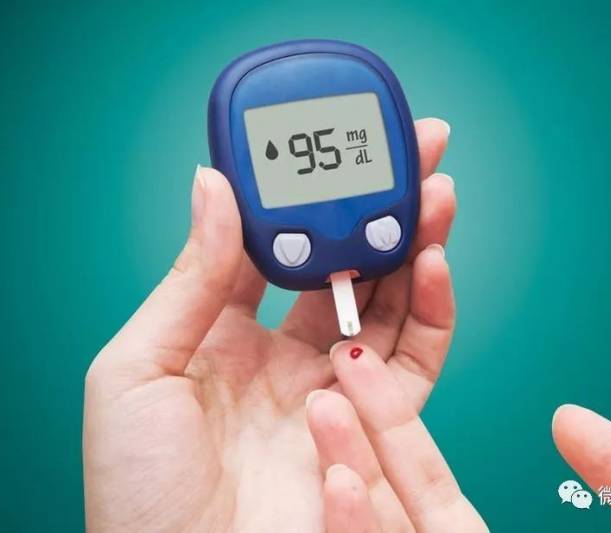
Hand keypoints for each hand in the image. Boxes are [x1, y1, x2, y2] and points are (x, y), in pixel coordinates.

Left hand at [83, 118, 454, 531]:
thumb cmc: (137, 488)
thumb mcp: (139, 369)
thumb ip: (191, 279)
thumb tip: (215, 187)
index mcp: (228, 333)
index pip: (284, 247)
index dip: (313, 199)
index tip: (335, 152)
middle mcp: (289, 355)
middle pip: (351, 267)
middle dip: (385, 211)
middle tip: (414, 159)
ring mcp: (334, 388)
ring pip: (392, 305)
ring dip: (416, 247)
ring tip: (434, 200)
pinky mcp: (371, 426)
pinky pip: (415, 363)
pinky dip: (431, 312)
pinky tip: (433, 267)